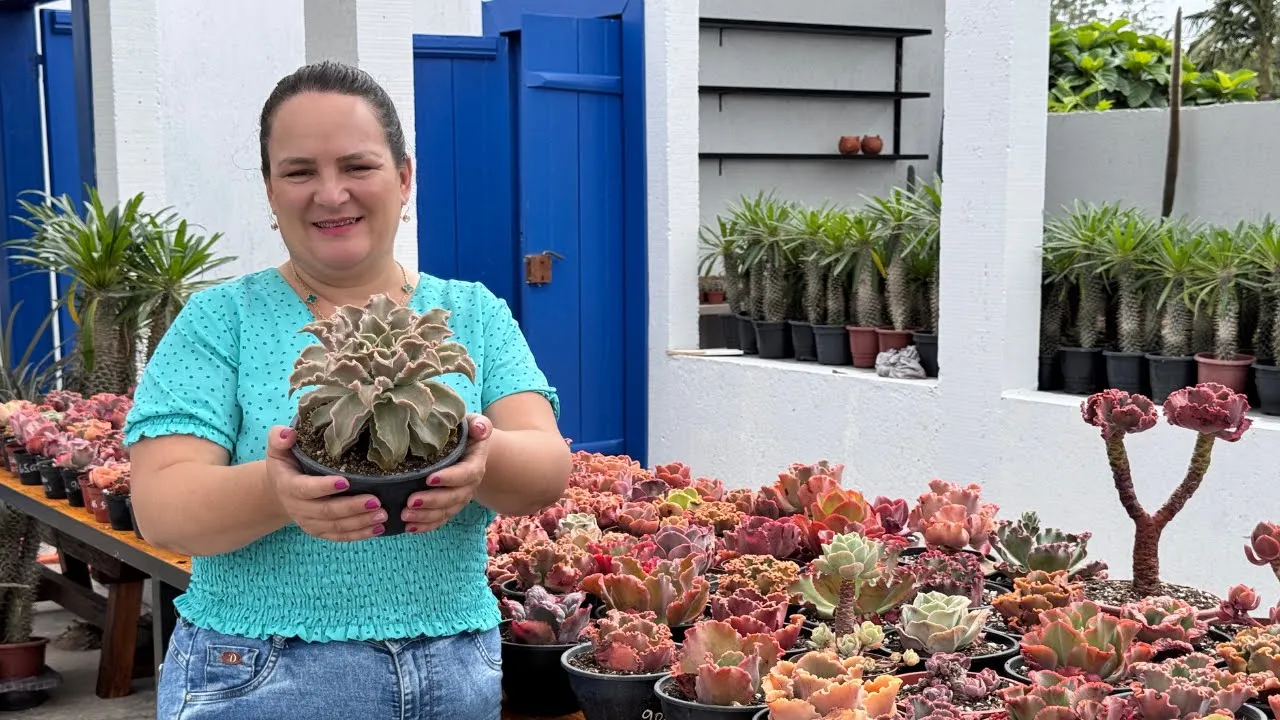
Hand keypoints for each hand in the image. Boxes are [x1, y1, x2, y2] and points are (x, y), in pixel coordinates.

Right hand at [266, 426, 387, 540]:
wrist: (280, 490)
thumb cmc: (286, 464)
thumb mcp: (278, 448)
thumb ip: (279, 438)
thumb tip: (290, 433)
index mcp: (288, 486)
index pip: (306, 489)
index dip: (324, 487)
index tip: (346, 481)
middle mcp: (298, 508)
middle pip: (326, 511)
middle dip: (352, 507)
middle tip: (376, 501)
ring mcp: (309, 522)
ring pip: (336, 526)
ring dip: (360, 522)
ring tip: (382, 515)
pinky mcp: (320, 531)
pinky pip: (339, 536)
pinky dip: (359, 534)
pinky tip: (378, 528)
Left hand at [401, 414, 492, 532]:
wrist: (470, 449)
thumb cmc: (465, 432)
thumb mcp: (473, 423)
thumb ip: (479, 424)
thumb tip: (479, 428)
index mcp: (475, 463)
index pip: (466, 474)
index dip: (450, 478)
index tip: (429, 478)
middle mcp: (470, 484)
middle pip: (454, 497)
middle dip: (433, 502)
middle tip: (410, 502)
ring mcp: (460, 497)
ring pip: (446, 511)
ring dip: (426, 516)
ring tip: (405, 516)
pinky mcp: (449, 506)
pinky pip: (440, 519)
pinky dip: (426, 526)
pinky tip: (409, 528)